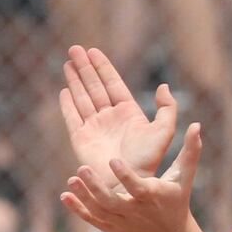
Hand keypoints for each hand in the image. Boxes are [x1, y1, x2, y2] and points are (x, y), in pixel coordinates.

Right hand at [58, 45, 179, 176]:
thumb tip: (163, 86)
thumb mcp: (164, 131)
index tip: (93, 51)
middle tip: (74, 48)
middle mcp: (110, 117)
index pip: (112, 83)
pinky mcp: (81, 140)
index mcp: (128, 112)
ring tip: (67, 62)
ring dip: (74, 80)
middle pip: (94, 86)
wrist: (128, 183)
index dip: (102, 67)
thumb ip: (168, 108)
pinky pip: (72, 118)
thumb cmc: (148, 160)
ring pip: (82, 98)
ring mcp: (94, 128)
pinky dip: (67, 104)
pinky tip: (64, 90)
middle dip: (84, 67)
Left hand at [62, 121, 203, 231]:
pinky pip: (92, 220)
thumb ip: (191, 150)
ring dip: (85, 196)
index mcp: (152, 195)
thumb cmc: (176, 199)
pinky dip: (78, 210)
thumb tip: (196, 124)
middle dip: (97, 187)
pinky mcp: (112, 228)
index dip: (125, 175)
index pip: (137, 186)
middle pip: (113, 201)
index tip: (113, 160)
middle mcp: (135, 211)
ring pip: (100, 211)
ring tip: (72, 179)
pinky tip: (65, 196)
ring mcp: (122, 221)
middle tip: (82, 168)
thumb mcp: (184, 176)